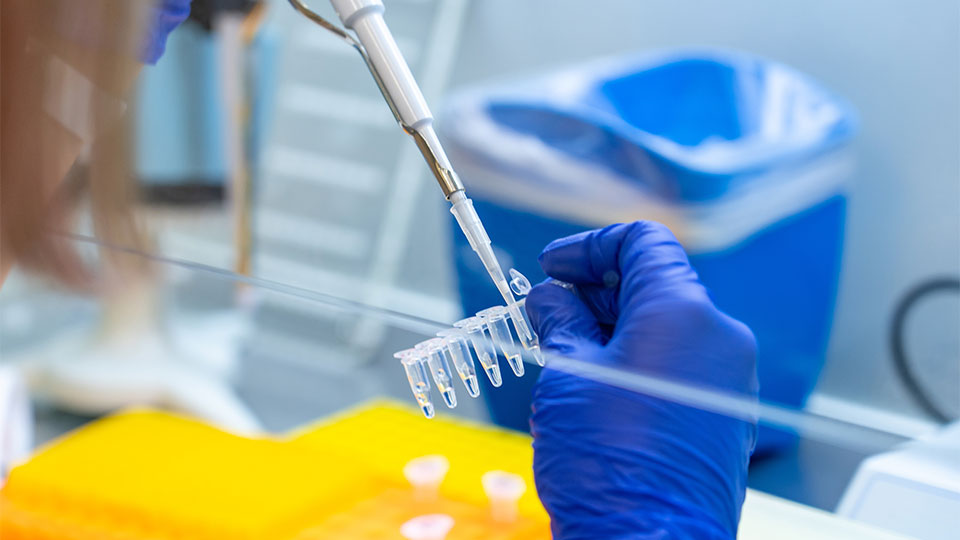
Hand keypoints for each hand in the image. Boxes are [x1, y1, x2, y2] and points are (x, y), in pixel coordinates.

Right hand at [525, 221, 757, 539]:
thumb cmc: (611, 465)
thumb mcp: (568, 375)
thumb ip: (560, 321)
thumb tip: (551, 299)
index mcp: (683, 312)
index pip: (643, 242)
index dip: (589, 246)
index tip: (554, 266)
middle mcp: (719, 337)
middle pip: (656, 283)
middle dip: (596, 291)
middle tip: (547, 313)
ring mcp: (729, 379)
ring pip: (668, 326)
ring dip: (614, 327)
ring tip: (566, 354)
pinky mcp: (725, 415)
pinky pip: (682, 364)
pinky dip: (640, 359)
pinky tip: (598, 386)